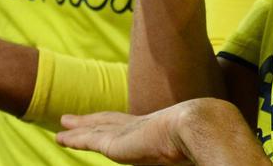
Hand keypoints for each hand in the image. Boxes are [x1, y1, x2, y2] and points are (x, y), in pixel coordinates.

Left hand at [58, 100, 266, 165]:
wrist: (204, 128)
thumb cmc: (211, 140)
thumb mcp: (198, 146)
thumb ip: (195, 149)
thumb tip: (210, 155)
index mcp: (159, 127)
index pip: (132, 124)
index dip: (117, 121)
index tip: (106, 119)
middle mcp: (141, 126)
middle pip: (109, 121)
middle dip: (92, 119)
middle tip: (73, 118)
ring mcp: (129, 133)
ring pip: (96, 129)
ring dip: (79, 127)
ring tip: (63, 124)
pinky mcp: (118, 143)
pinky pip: (91, 141)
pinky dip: (75, 138)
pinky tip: (61, 137)